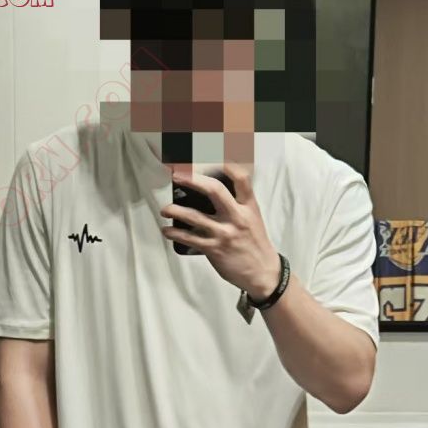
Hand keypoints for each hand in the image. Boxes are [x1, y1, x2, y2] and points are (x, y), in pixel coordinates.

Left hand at [159, 162, 279, 299]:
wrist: (263, 273)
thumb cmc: (255, 244)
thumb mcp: (253, 218)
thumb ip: (237, 203)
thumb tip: (214, 189)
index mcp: (248, 207)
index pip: (240, 178)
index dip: (225, 162)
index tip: (210, 153)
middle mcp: (237, 217)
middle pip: (214, 190)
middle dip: (192, 179)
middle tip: (177, 175)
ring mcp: (224, 233)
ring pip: (195, 217)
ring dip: (176, 210)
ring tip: (165, 209)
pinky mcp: (214, 249)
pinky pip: (190, 239)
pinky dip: (175, 233)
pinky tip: (167, 230)